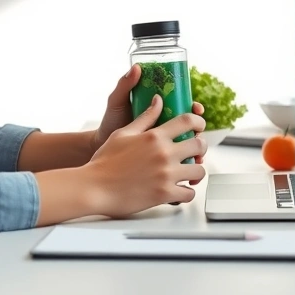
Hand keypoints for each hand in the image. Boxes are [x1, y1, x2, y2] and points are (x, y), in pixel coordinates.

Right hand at [84, 94, 207, 217]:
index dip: (199, 122)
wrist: (94, 187)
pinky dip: (186, 192)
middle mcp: (164, 153)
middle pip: (199, 145)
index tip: (199, 127)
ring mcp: (166, 174)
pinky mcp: (165, 194)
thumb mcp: (123, 133)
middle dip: (200, 148)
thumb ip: (145, 118)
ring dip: (195, 171)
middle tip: (194, 152)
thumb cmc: (105, 161)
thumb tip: (158, 101)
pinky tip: (178, 189)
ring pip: (199, 171)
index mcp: (154, 136)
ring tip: (187, 172)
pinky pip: (189, 193)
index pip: (188, 121)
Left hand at [92, 64, 207, 169]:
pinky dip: (188, 170)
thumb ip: (125, 85)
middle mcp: (167, 129)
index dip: (194, 109)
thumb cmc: (110, 122)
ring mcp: (165, 147)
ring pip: (191, 149)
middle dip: (200, 131)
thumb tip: (137, 68)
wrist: (99, 147)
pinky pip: (181, 167)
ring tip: (197, 156)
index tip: (195, 108)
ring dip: (199, 152)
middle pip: (193, 129)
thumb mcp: (117, 102)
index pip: (184, 108)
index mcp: (160, 112)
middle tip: (198, 133)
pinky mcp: (162, 164)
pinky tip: (189, 170)